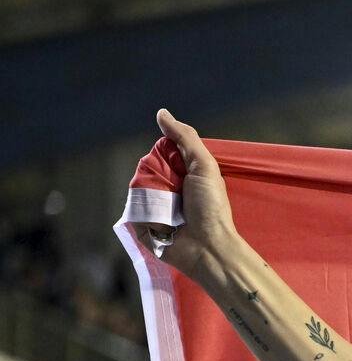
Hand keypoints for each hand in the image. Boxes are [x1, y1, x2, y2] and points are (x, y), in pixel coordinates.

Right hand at [136, 109, 240, 283]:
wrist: (207, 248)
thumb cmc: (211, 208)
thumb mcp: (204, 166)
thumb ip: (185, 138)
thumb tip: (162, 113)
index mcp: (183, 173)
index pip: (160, 152)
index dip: (163, 155)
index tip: (175, 166)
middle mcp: (168, 187)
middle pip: (146, 167)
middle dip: (156, 174)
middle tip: (175, 190)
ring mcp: (155, 205)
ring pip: (136, 186)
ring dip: (149, 194)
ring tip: (169, 208)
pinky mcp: (143, 222)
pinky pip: (131, 208)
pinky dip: (140, 210)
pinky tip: (156, 218)